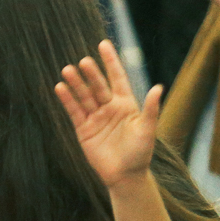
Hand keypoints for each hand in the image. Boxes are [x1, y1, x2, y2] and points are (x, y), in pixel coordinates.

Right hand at [54, 39, 162, 189]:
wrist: (125, 176)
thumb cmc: (140, 153)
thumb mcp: (148, 130)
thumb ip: (151, 109)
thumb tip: (158, 87)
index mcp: (126, 104)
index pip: (117, 78)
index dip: (111, 61)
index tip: (104, 44)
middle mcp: (109, 108)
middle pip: (98, 86)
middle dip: (91, 73)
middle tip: (84, 61)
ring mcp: (95, 117)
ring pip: (84, 96)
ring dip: (76, 83)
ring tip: (67, 70)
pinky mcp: (83, 129)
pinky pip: (74, 111)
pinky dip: (67, 100)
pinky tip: (60, 88)